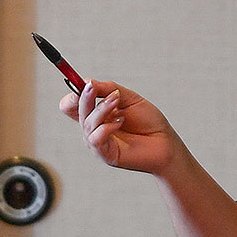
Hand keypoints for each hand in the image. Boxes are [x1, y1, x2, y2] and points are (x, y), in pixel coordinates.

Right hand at [58, 81, 180, 175]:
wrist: (165, 142)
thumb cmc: (149, 122)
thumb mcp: (128, 98)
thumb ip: (108, 89)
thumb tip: (87, 82)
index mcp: (96, 114)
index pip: (71, 105)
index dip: (73, 94)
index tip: (86, 84)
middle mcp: (93, 128)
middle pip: (75, 111)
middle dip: (86, 97)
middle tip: (98, 88)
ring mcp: (98, 142)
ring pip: (86, 123)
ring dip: (102, 109)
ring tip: (118, 103)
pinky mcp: (105, 154)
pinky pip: (95, 139)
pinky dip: (107, 126)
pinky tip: (121, 121)